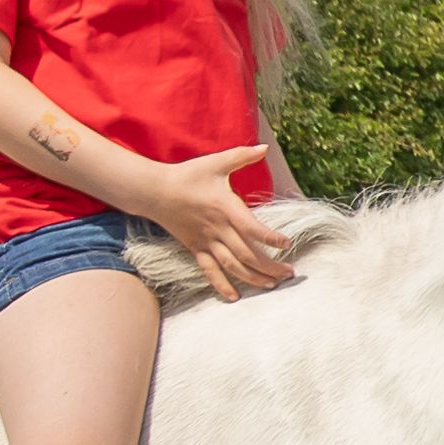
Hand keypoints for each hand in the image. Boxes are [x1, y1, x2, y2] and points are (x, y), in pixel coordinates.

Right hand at [151, 145, 300, 299]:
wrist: (155, 191)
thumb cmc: (188, 175)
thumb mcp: (216, 162)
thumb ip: (242, 156)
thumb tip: (264, 147)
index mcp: (225, 208)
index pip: (252, 229)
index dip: (271, 238)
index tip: (287, 244)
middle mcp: (218, 229)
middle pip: (247, 254)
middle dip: (270, 267)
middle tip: (289, 274)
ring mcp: (206, 242)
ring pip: (233, 266)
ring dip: (253, 278)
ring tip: (272, 285)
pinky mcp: (195, 249)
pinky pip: (210, 272)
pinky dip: (222, 286)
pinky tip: (235, 297)